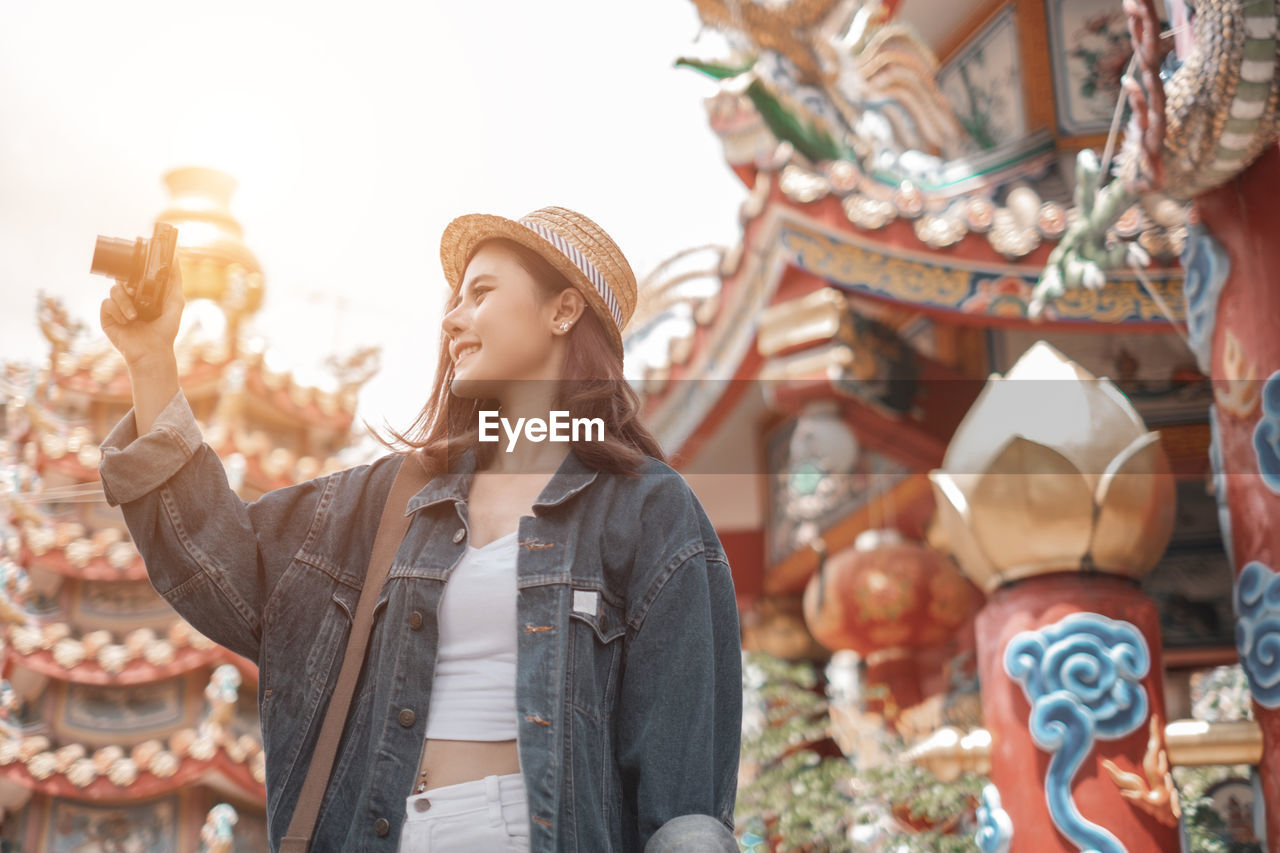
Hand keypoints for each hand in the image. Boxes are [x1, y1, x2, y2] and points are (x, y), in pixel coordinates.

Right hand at [99, 253, 185, 368]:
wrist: (152, 352)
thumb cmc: (165, 331)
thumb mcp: (176, 303)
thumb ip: (175, 281)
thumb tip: (175, 258)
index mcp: (144, 295)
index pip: (136, 276)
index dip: (136, 270)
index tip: (140, 264)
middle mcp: (130, 299)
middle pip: (122, 278)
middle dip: (128, 282)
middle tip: (135, 290)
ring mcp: (118, 308)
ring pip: (114, 290)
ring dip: (125, 302)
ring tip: (134, 316)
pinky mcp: (107, 317)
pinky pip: (106, 303)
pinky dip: (117, 311)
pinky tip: (125, 321)